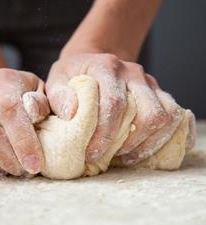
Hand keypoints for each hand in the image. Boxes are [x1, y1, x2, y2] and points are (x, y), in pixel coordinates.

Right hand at [0, 68, 49, 175]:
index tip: (35, 167)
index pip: (11, 110)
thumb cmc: (17, 96)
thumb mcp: (38, 93)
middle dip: (5, 157)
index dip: (23, 141)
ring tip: (2, 169)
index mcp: (4, 81)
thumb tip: (70, 113)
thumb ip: (50, 103)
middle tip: (20, 171)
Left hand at [46, 53, 173, 162]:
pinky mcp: (158, 92)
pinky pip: (176, 115)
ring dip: (148, 144)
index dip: (105, 134)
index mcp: (106, 66)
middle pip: (146, 113)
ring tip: (126, 157)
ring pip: (165, 116)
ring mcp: (149, 82)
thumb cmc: (74, 75)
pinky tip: (149, 149)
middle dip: (129, 143)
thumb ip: (58, 95)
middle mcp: (132, 72)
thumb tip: (71, 115)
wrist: (93, 60)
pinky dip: (168, 136)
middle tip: (109, 158)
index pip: (114, 104)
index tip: (92, 155)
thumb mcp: (57, 80)